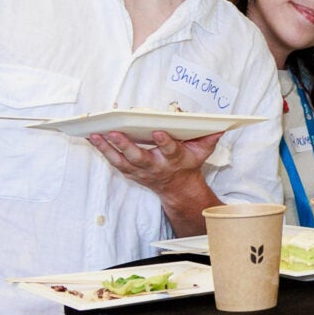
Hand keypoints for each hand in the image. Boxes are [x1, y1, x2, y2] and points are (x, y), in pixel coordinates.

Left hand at [87, 128, 219, 194]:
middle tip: (115, 132)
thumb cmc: (188, 164)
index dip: (164, 142)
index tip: (158, 132)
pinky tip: (93, 138)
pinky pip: (114, 162)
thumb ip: (209, 138)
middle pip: (139, 157)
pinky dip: (103, 151)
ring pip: (122, 161)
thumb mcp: (202, 152)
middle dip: (126, 145)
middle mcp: (156, 167)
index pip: (170, 150)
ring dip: (107, 148)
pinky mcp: (130, 172)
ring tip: (95, 134)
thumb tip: (220, 126)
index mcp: (174, 160)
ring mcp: (141, 171)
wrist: (178, 188)